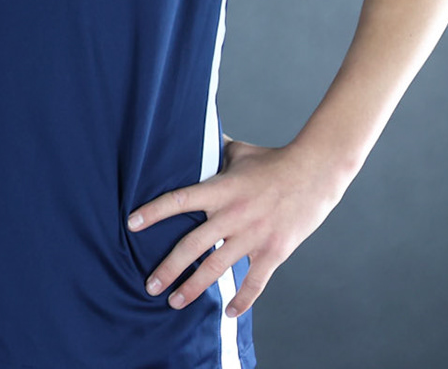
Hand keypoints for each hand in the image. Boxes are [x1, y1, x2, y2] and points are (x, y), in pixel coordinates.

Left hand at [127, 136, 346, 317]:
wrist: (315, 173)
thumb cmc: (273, 160)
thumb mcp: (237, 151)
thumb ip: (211, 149)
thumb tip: (188, 134)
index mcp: (220, 190)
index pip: (178, 200)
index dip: (153, 212)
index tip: (131, 225)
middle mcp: (232, 215)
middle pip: (192, 245)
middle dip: (168, 268)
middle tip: (149, 285)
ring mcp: (253, 236)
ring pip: (217, 268)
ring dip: (193, 288)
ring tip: (174, 302)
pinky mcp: (274, 251)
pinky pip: (255, 282)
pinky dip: (242, 300)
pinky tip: (229, 313)